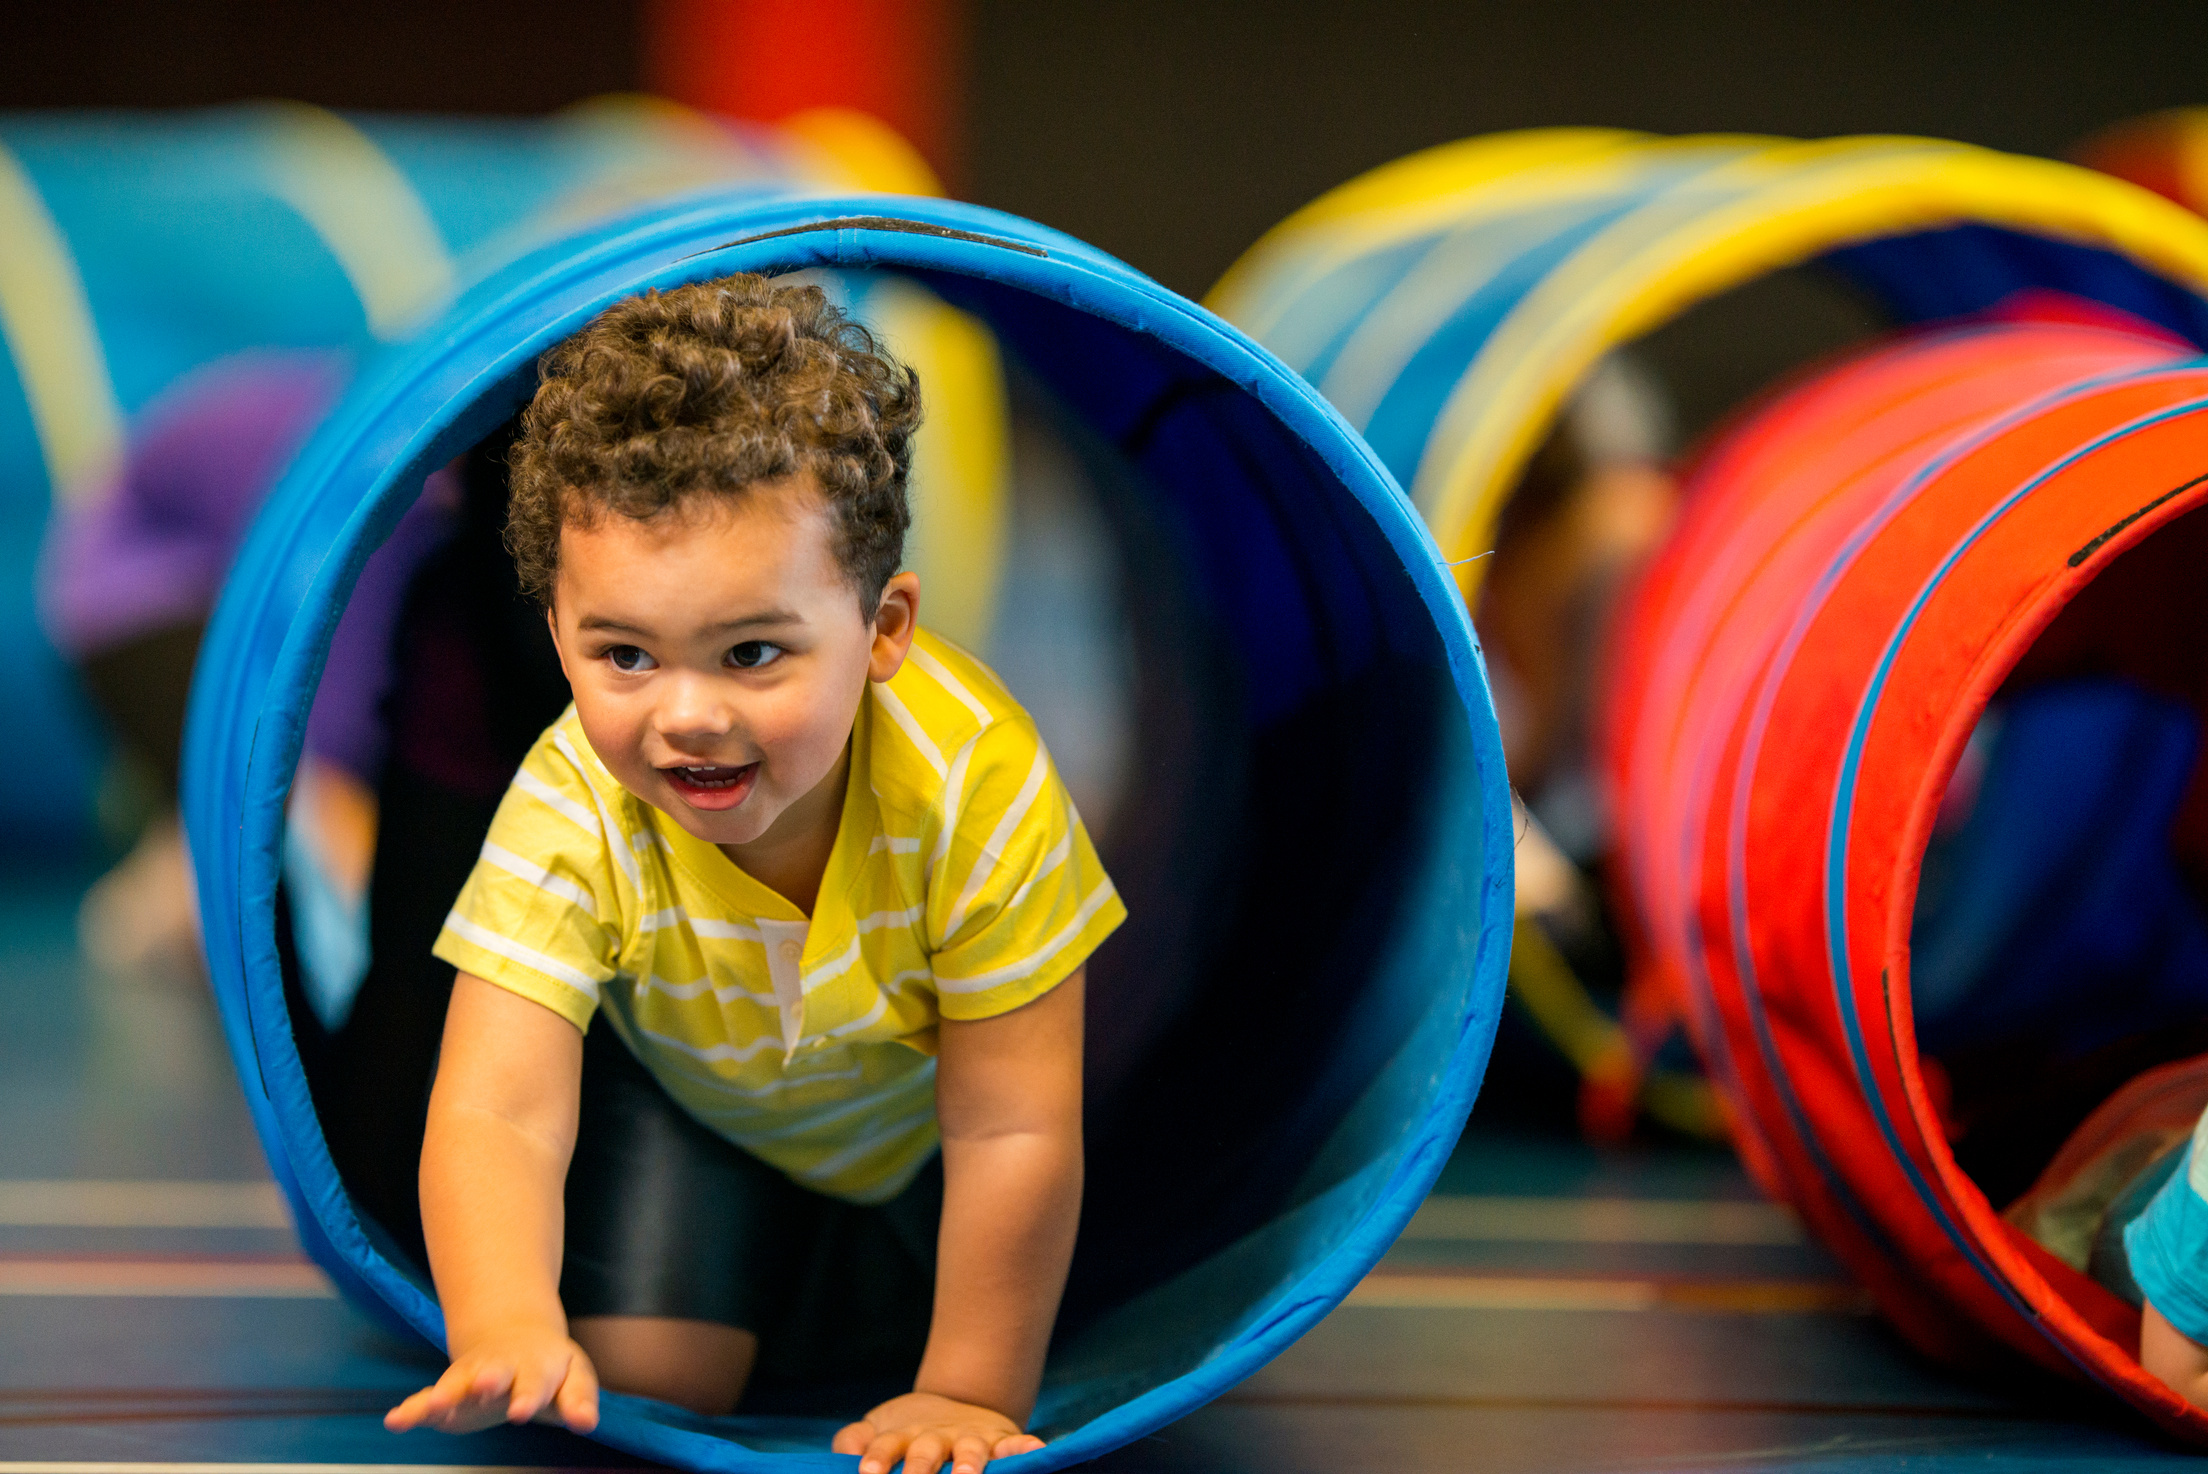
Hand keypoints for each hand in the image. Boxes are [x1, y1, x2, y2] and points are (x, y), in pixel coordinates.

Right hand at [384, 1325, 599, 1434]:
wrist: (516, 1338)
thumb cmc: (551, 1368)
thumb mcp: (573, 1377)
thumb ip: (579, 1400)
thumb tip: (587, 1422)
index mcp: (536, 1366)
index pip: (535, 1382)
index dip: (528, 1395)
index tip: (522, 1411)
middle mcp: (501, 1369)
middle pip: (494, 1374)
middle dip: (489, 1381)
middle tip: (485, 1387)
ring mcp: (471, 1379)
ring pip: (456, 1383)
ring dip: (445, 1393)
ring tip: (432, 1406)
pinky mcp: (448, 1393)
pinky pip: (426, 1400)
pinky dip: (412, 1410)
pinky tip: (395, 1421)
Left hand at [832, 1391, 1043, 1473]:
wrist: (954, 1403)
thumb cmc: (907, 1432)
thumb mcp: (878, 1430)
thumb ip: (855, 1440)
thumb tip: (845, 1452)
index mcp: (902, 1437)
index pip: (884, 1447)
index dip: (876, 1459)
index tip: (869, 1473)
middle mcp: (935, 1437)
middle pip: (926, 1451)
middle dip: (920, 1468)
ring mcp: (968, 1439)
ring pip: (969, 1450)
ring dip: (969, 1462)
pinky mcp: (999, 1440)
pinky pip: (1014, 1443)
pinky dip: (1025, 1448)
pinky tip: (1036, 1451)